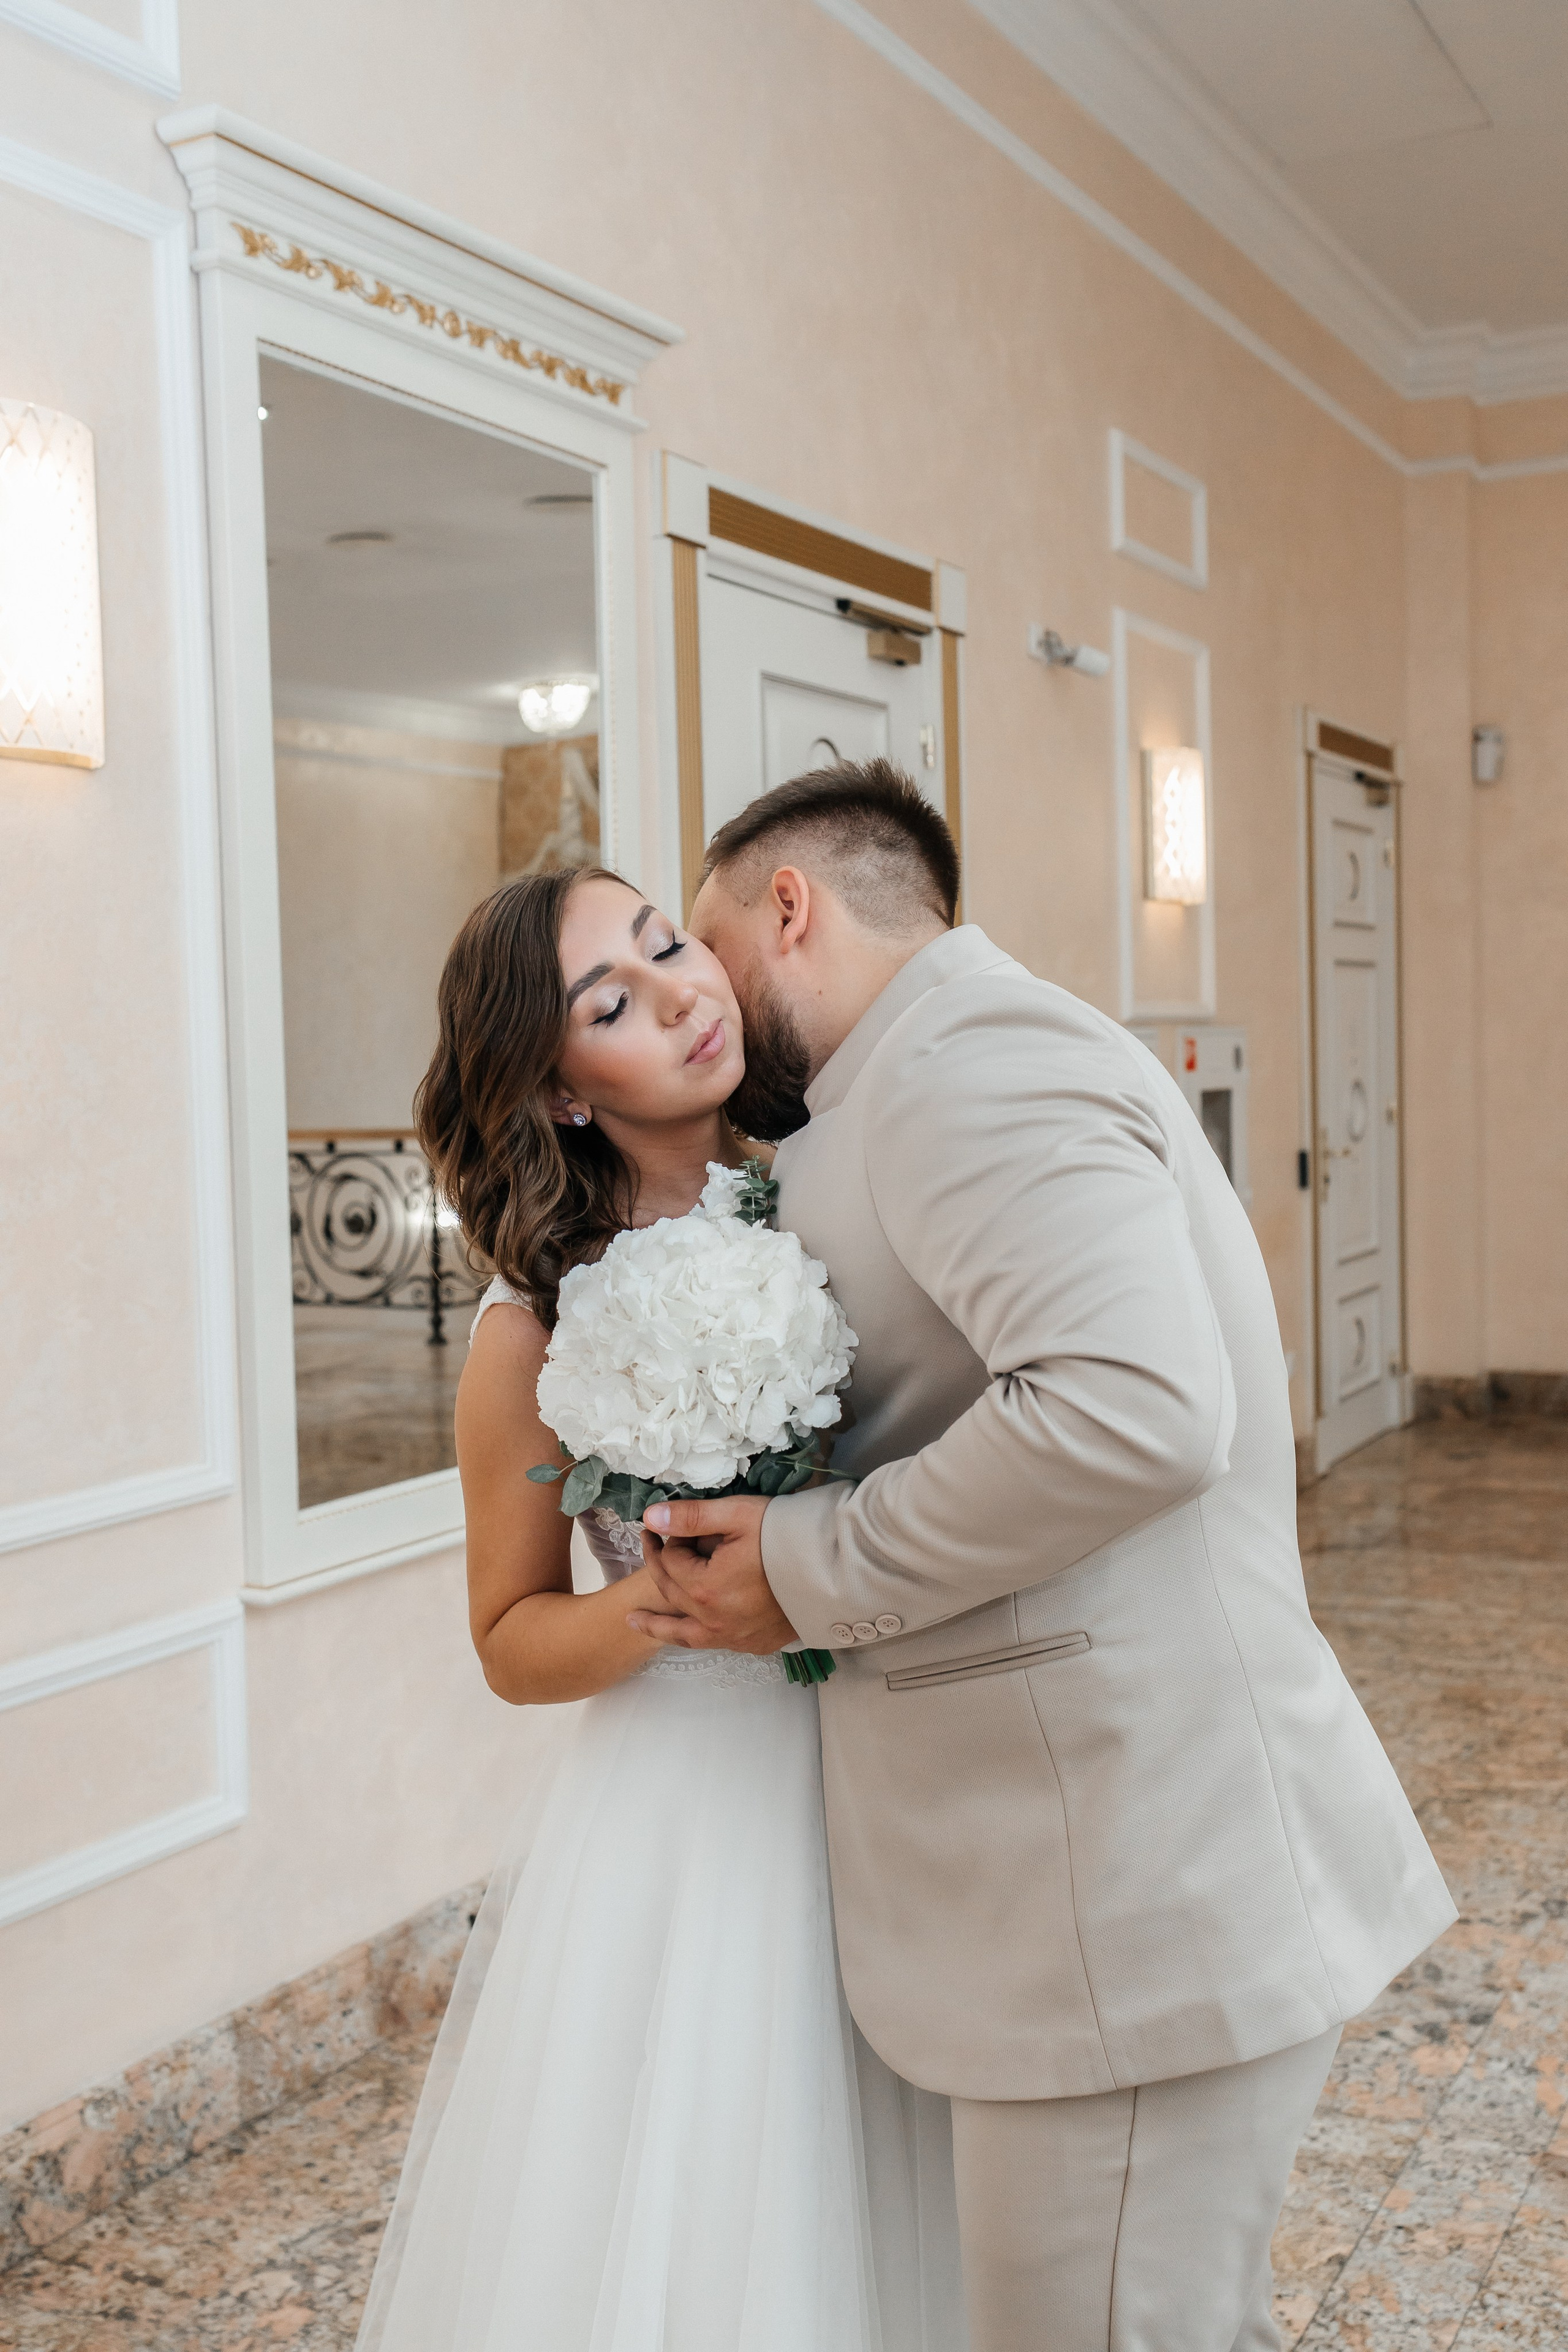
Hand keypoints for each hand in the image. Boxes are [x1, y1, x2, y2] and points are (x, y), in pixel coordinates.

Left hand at [625, 1497, 798, 1654]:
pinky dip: (693, 1635)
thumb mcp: (737, 1515)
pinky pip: (713, 1642)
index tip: (666, 1525)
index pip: (670, 1562)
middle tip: (650, 1545)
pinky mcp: (754, 1644)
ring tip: (634, 1621)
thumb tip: (650, 1517)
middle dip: (658, 1567)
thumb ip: (691, 1517)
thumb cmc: (786, 1536)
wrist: (835, 1568)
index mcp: (705, 1588)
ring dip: (657, 1625)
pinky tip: (690, 1631)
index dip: (666, 1540)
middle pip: (673, 1593)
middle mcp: (714, 1620)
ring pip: (684, 1633)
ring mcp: (735, 1636)